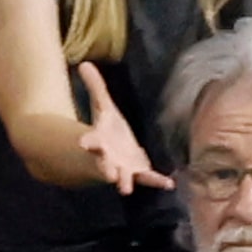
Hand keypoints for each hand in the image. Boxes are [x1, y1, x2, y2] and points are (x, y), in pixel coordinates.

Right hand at [77, 63, 174, 195]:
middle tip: (109, 176)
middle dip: (107, 170)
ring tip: (124, 189)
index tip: (82, 143)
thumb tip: (84, 62)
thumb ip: (96, 88)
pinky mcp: (138, 173)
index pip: (92, 141)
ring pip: (124, 177)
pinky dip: (157, 181)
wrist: (113, 152)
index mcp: (99, 142)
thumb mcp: (103, 107)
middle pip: (105, 165)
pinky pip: (148, 179)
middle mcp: (109, 159)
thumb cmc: (107, 129)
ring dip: (125, 182)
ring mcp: (123, 169)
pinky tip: (169, 184)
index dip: (88, 142)